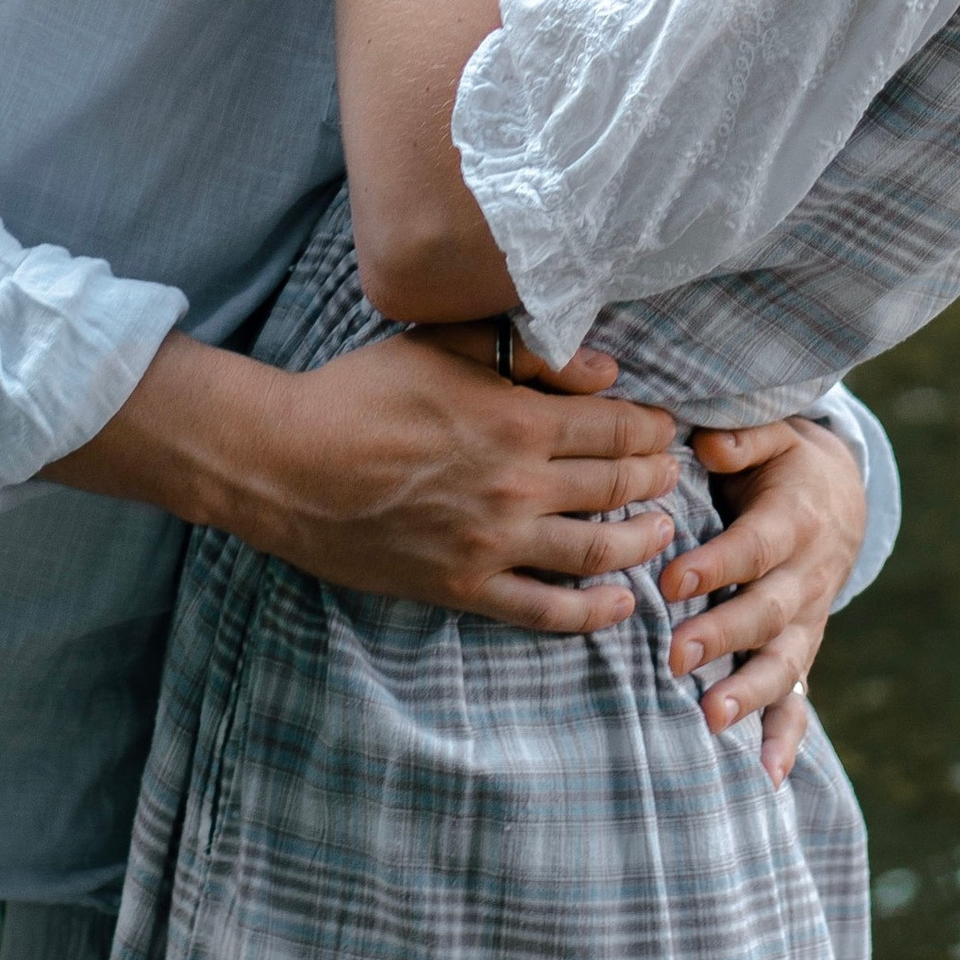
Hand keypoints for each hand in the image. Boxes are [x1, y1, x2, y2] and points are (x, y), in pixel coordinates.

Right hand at [45, 328, 684, 632]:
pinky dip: (591, 612)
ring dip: (641, 541)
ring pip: (596, 552)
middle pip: (616, 488)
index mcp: (517, 422)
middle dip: (656, 479)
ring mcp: (493, 544)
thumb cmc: (360, 393)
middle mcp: (518, 487)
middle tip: (672, 473)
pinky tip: (620, 604)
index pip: (616, 429)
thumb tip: (602, 370)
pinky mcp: (464, 587)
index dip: (652, 429)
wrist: (286, 464)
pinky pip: (544, 610)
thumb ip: (525, 355)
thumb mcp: (443, 348)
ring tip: (662, 530)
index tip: (665, 428)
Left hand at [662, 415, 869, 785]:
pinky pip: (800, 701)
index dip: (717, 566)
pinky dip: (786, 740)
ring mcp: (808, 621)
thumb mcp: (774, 434)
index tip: (671, 583)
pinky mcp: (802, 651)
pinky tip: (766, 777)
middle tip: (675, 657)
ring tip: (712, 720)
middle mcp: (807, 576)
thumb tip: (710, 444)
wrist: (840, 500)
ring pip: (785, 662)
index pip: (755, 547)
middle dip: (724, 636)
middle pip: (768, 611)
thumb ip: (744, 437)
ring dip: (751, 694)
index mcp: (795, 519)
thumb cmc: (784, 463)